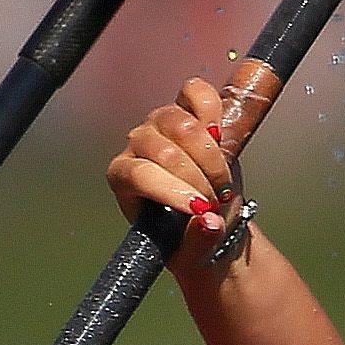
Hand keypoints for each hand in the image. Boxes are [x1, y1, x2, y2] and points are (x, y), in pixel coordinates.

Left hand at [109, 76, 241, 241]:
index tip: (200, 209)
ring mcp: (160, 121)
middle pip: (163, 149)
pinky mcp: (186, 107)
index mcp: (122, 177)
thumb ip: (199, 239)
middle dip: (198, 180)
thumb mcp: (192, 252)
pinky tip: (220, 137)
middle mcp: (137, 144)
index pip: (139, 174)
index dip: (171, 190)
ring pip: (182, 124)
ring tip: (222, 183)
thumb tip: (209, 222)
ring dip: (211, 156)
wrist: (209, 217)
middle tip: (217, 204)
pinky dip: (212, 110)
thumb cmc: (189, 235)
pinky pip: (196, 93)